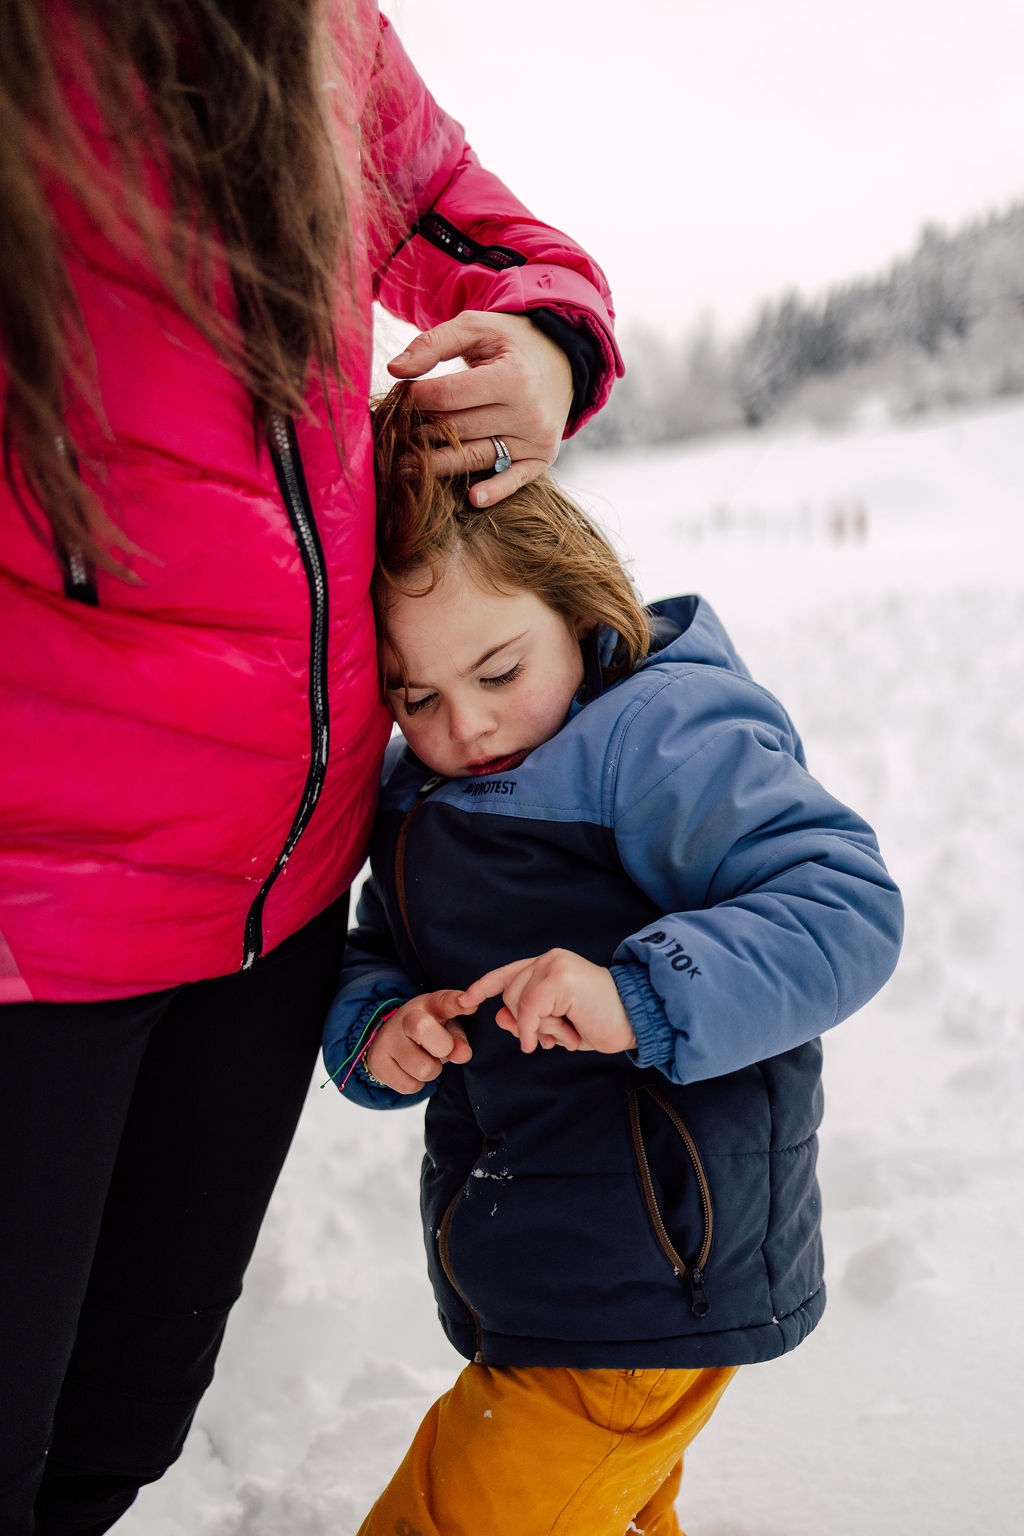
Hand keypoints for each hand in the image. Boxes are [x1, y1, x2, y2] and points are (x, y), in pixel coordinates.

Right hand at [365, 990, 473, 1094]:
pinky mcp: (376, 1061)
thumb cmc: (429, 1033)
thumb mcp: (447, 1029)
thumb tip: (464, 1055)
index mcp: (428, 1005)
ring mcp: (387, 1039)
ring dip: (432, 1070)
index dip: (457, 1002)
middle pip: (424, 1029)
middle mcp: (404, 1017)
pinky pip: (409, 1086)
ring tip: (424, 1059)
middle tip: (441, 1049)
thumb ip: (459, 1040)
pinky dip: (416, 1084)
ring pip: (423, 1069)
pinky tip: (410, 1070)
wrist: (390, 1039)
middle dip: (443, 1047)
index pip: (443, 1001)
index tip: (469, 1003)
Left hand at [387, 311, 572, 505]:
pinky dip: (495, 491)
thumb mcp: (476, 328)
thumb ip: (433, 344)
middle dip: (421, 430)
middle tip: (392, 435)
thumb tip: (395, 369)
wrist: (562, 360)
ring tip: (402, 468)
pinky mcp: (542, 457)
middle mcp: (528, 412)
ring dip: (438, 464)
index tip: (396, 398)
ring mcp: (536, 438)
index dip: (416, 398)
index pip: (450, 395)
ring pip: (477, 456)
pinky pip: (515, 479)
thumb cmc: (509, 343)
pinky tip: (472, 499)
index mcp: (513, 377)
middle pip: (459, 429)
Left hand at [458, 950, 636, 1056]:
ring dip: (541, 1029)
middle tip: (559, 1035)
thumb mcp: (556, 1024)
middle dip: (528, 1024)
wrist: (635, 1019)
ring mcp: (553, 965)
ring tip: (570, 1031)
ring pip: (519, 1004)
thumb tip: (499, 1019)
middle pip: (509, 996)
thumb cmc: (600, 1021)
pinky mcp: (558, 977)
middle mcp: (549, 959)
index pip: (507, 974)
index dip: (484, 987)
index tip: (464, 1002)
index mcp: (548, 966)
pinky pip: (529, 1011)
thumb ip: (528, 1019)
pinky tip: (563, 1037)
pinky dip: (538, 1030)